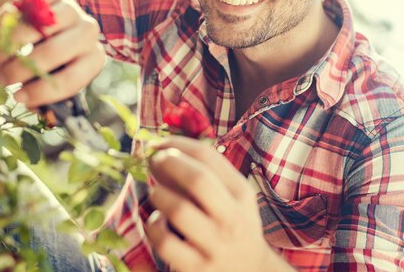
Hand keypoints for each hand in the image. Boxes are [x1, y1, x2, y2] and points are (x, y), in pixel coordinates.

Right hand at [0, 0, 104, 108]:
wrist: (45, 18)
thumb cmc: (51, 60)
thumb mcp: (53, 78)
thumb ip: (48, 99)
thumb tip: (47, 120)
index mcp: (94, 58)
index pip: (71, 79)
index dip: (41, 92)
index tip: (16, 98)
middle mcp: (89, 32)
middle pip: (54, 51)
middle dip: (21, 69)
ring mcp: (72, 8)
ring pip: (37, 26)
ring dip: (9, 45)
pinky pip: (25, 3)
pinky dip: (4, 20)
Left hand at [145, 136, 293, 271]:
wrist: (250, 271)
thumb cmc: (233, 224)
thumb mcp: (233, 197)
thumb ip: (208, 173)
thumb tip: (163, 149)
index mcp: (241, 193)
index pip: (208, 156)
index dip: (177, 144)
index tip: (158, 143)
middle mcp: (232, 217)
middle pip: (197, 179)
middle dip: (168, 163)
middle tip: (153, 162)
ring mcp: (215, 244)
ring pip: (178, 210)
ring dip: (158, 194)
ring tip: (156, 193)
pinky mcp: (196, 267)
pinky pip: (165, 242)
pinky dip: (153, 226)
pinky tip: (156, 222)